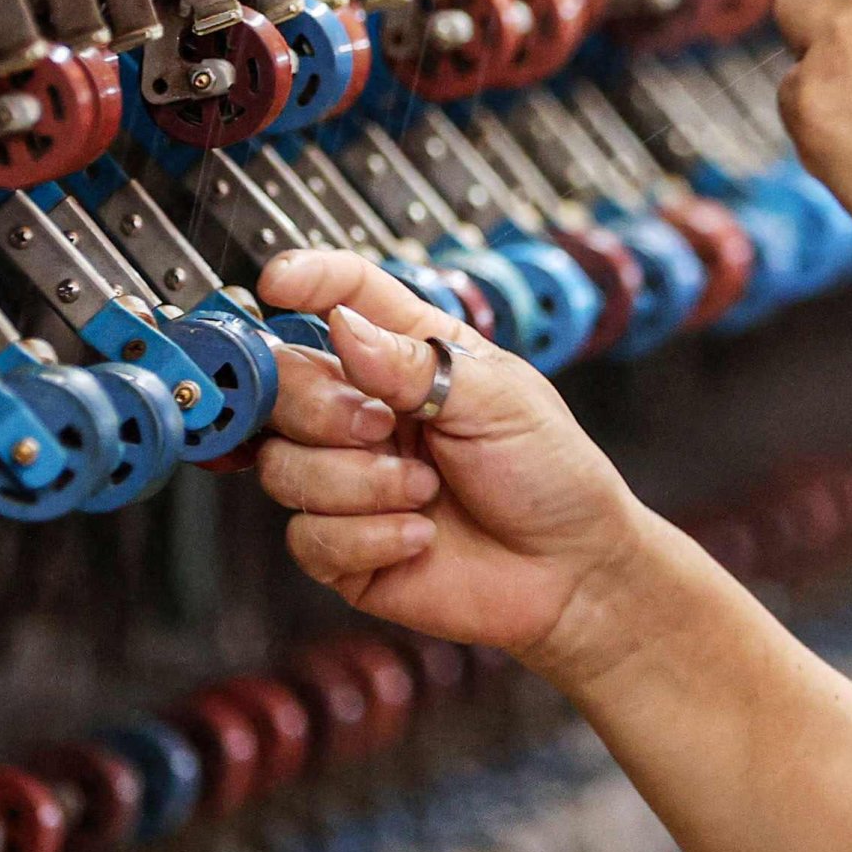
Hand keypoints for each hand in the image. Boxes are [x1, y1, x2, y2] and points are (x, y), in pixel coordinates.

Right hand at [252, 248, 650, 673]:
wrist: (572, 571)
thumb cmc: (550, 474)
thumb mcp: (498, 399)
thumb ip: (414, 362)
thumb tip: (343, 325)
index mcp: (408, 357)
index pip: (344, 297)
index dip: (307, 280)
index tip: (278, 283)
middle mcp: (366, 412)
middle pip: (283, 386)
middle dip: (322, 409)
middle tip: (380, 428)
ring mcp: (348, 480)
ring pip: (282, 464)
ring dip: (357, 483)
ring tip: (424, 492)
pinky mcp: (343, 547)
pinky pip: (305, 536)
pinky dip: (366, 537)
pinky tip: (419, 536)